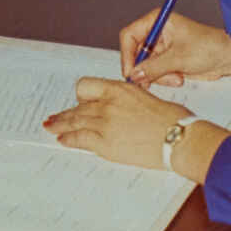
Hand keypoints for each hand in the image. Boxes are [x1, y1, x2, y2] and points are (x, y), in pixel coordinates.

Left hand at [43, 77, 192, 169]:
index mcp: (119, 89)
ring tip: (51, 126)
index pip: (86, 86)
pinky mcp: (105, 144)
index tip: (80, 101)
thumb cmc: (173, 120)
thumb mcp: (148, 98)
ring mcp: (104, 124)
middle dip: (66, 113)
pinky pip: (79, 139)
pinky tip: (63, 139)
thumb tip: (124, 110)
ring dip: (60, 124)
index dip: (82, 95)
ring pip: (74, 121)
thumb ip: (129, 101)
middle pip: (78, 106)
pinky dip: (68, 139)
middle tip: (55, 117)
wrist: (179, 138)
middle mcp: (107, 104)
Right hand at [120, 12, 230, 86]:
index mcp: (158, 20)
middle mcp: (157, 33)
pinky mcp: (167, 61)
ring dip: (157, 76)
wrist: (228, 58)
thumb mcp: (178, 58)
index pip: (129, 35)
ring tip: (176, 77)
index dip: (127, 54)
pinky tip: (179, 78)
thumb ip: (153, 67)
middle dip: (144, 69)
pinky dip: (164, 79)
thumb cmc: (209, 47)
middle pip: (136, 54)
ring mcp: (162, 48)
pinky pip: (155, 73)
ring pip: (145, 67)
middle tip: (148, 82)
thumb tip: (134, 75)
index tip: (130, 72)